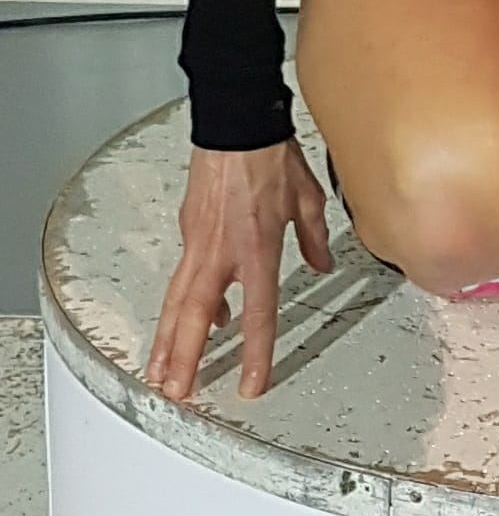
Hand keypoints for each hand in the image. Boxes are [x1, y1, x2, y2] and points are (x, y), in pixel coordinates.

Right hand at [145, 138, 332, 406]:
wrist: (235, 123)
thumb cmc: (271, 156)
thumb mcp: (307, 199)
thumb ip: (313, 237)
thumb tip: (322, 263)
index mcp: (257, 249)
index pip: (258, 315)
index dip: (255, 354)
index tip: (250, 384)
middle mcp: (222, 252)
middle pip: (198, 318)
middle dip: (185, 359)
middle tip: (177, 393)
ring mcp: (199, 243)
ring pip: (178, 302)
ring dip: (168, 341)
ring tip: (160, 373)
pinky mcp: (188, 231)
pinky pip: (183, 277)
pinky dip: (181, 305)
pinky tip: (187, 321)